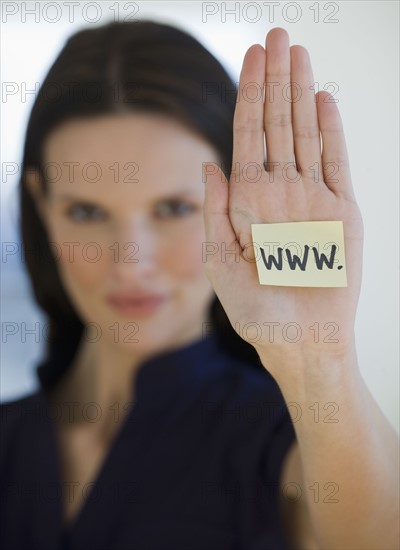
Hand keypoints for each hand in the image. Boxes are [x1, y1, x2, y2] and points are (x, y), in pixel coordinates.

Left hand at [203, 28, 362, 371]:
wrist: (302, 342)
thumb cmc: (256, 312)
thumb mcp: (220, 262)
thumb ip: (214, 213)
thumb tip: (208, 165)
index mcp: (247, 200)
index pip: (246, 135)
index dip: (248, 95)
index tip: (250, 56)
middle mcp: (278, 191)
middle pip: (276, 124)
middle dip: (275, 79)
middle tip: (277, 36)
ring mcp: (311, 198)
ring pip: (306, 133)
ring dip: (302, 93)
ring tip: (298, 53)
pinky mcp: (342, 211)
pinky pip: (336, 162)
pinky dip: (331, 131)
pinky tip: (323, 100)